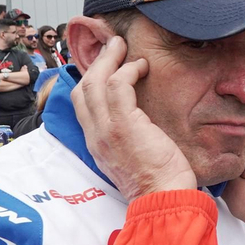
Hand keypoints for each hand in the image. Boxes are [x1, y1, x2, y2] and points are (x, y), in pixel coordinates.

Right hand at [69, 36, 194, 200]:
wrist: (164, 198)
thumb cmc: (159, 182)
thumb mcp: (132, 158)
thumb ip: (126, 138)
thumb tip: (138, 121)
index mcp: (96, 144)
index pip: (81, 104)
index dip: (90, 79)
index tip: (105, 65)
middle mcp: (95, 136)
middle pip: (82, 88)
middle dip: (96, 63)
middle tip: (113, 46)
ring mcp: (106, 130)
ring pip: (95, 82)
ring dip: (109, 59)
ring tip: (122, 46)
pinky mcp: (123, 125)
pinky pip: (118, 86)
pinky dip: (128, 70)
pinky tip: (141, 67)